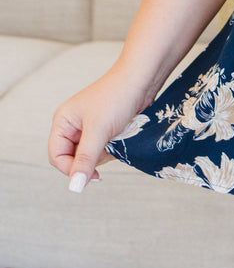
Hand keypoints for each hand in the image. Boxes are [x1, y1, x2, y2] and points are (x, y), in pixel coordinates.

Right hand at [48, 67, 149, 192]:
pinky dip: (112, 148)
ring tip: (116, 139)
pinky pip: (103, 148)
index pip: (56, 156)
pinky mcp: (105, 128)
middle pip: (74, 158)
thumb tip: (74, 187)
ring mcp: (89, 126)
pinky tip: (122, 137)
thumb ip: (85, 160)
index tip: (91, 175)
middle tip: (107, 152)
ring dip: (104, 153)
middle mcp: (73, 124)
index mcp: (63, 121)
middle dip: (91, 159)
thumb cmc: (116, 97)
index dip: (71, 169)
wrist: (142, 79)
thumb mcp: (98, 131)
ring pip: (90, 155)